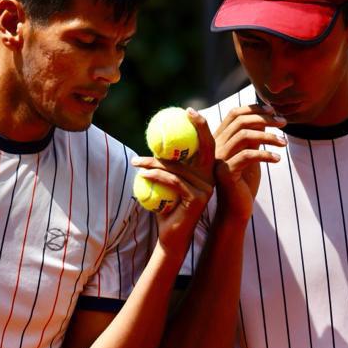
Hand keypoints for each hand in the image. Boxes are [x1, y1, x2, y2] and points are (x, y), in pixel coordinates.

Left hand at [131, 108, 214, 248]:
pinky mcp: (197, 198)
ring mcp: (206, 188)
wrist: (171, 236)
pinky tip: (142, 174)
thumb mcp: (166, 182)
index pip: (207, 144)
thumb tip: (155, 139)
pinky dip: (155, 176)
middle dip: (197, 127)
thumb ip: (167, 163)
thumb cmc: (166, 208)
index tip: (189, 111)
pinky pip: (173, 181)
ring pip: (178, 167)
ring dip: (153, 162)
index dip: (201, 125)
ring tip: (136, 162)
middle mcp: (210, 177)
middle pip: (204, 147)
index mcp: (206, 171)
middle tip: (181, 116)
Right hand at [212, 104, 285, 220]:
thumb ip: (253, 136)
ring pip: (244, 136)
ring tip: (284, 142)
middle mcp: (215, 146)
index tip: (273, 111)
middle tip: (284, 123)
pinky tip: (277, 159)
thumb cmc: (244, 182)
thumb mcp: (250, 154)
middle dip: (265, 119)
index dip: (254, 109)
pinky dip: (265, 154)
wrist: (236, 209)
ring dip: (269, 136)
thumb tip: (266, 117)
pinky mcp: (225, 172)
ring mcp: (218, 159)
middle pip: (240, 122)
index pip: (234, 114)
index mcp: (219, 139)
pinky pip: (247, 156)